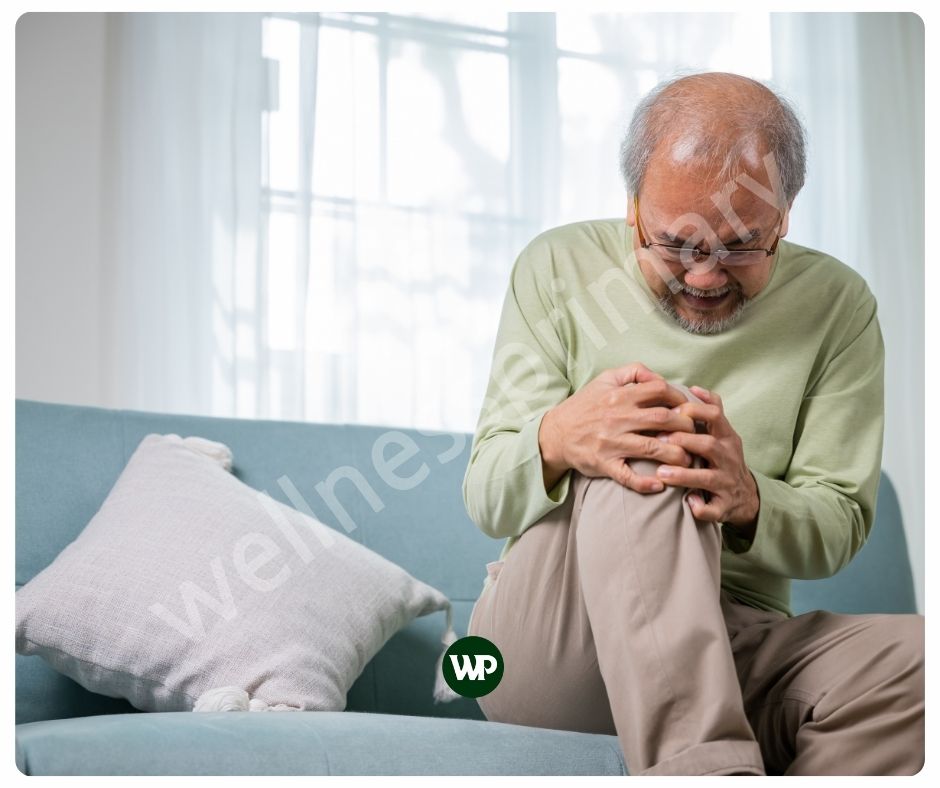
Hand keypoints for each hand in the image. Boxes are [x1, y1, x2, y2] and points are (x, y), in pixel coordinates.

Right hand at [538, 362, 697, 493]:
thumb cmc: (584, 406)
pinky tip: (660, 485)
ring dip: (676, 455)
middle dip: (686, 426)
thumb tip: (660, 377)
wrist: (555, 433)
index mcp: (619, 395)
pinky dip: (645, 483)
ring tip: (688, 459)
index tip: (687, 407)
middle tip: (695, 434)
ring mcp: (611, 442)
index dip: (680, 397)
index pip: (659, 390)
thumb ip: (633, 371)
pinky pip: (627, 476)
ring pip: (652, 448)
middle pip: (663, 419)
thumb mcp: (605, 379)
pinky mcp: (604, 463)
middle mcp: (617, 418)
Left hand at [653, 385, 759, 533]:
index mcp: (727, 437)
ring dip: (684, 475)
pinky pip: (713, 509)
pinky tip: (687, 503)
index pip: (715, 416)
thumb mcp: (724, 434)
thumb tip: (694, 387)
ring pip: (707, 478)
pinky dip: (701, 507)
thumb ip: (710, 410)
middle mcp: (729, 458)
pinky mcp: (724, 506)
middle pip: (709, 445)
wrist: (746, 497)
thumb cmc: (724, 459)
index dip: (694, 411)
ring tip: (662, 473)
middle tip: (659, 440)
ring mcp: (727, 483)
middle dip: (684, 441)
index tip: (673, 410)